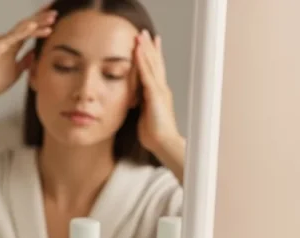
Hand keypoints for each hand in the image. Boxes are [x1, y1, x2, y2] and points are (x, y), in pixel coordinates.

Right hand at [0, 7, 55, 98]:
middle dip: (42, 18)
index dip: (41, 25)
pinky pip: (13, 36)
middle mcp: (8, 40)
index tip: (54, 20)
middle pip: (28, 26)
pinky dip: (24, 30)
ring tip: (51, 17)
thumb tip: (35, 54)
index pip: (30, 32)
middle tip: (56, 12)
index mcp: (13, 47)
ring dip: (37, 22)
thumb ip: (25, 62)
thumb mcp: (16, 72)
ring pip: (22, 28)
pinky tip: (34, 26)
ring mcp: (3, 41)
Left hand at [135, 30, 182, 155]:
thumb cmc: (154, 132)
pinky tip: (138, 52)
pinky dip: (143, 63)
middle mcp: (160, 88)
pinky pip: (147, 75)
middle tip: (145, 32)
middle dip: (149, 47)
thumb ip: (143, 104)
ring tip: (140, 36)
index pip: (154, 70)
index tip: (147, 44)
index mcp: (158, 93)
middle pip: (155, 63)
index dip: (151, 56)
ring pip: (152, 65)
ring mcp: (159, 90)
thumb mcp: (146, 114)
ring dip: (145, 50)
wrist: (163, 142)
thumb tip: (136, 100)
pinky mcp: (155, 95)